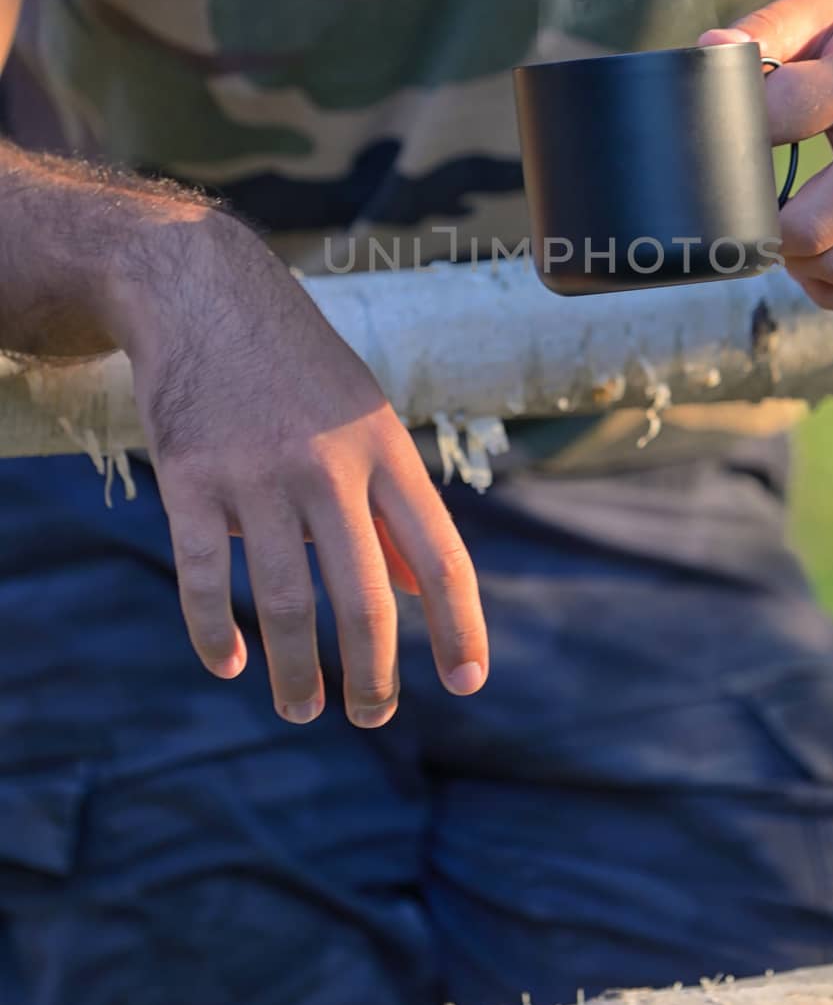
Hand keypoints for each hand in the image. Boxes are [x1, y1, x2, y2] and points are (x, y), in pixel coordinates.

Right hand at [111, 209, 487, 725]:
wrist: (203, 289)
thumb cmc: (297, 365)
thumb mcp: (365, 418)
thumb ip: (392, 504)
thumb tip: (420, 589)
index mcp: (385, 450)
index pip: (440, 553)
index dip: (459, 624)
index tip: (469, 681)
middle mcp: (329, 465)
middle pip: (363, 595)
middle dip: (373, 673)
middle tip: (372, 714)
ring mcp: (257, 473)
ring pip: (283, 601)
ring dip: (297, 671)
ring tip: (303, 709)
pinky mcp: (190, 478)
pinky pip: (202, 577)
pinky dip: (215, 633)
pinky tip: (230, 664)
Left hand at [701, 0, 832, 310]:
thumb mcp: (832, 20)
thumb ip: (766, 31)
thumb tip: (708, 50)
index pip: (779, 117)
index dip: (735, 139)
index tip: (721, 149)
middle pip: (808, 224)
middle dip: (764, 228)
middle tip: (752, 213)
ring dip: (797, 264)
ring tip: (784, 238)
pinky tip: (816, 268)